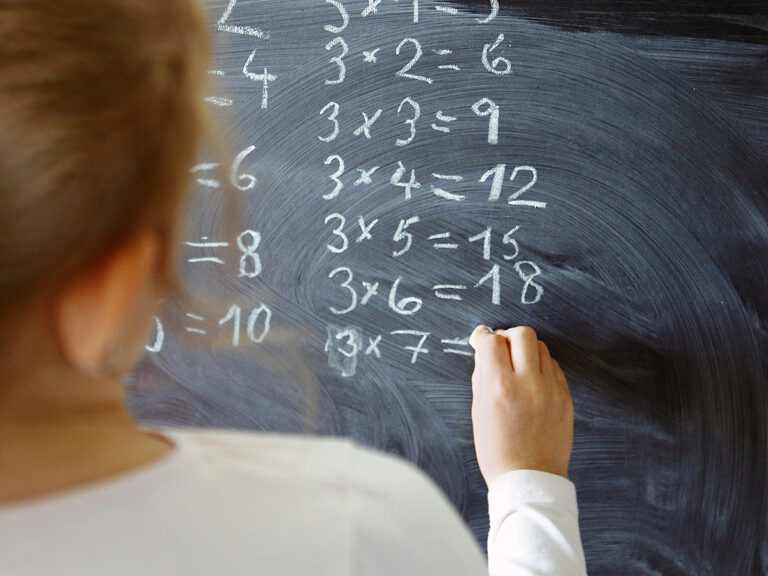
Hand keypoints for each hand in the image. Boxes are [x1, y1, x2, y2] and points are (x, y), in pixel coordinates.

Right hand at [469, 325, 573, 485]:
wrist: (530, 479)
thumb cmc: (498, 451)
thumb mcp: (479, 412)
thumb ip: (482, 376)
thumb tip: (483, 350)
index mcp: (500, 388)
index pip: (492, 342)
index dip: (483, 338)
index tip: (480, 340)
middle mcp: (528, 384)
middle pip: (522, 334)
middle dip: (507, 336)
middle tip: (500, 348)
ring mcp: (551, 390)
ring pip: (541, 346)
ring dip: (525, 350)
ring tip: (516, 366)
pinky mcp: (565, 397)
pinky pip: (553, 366)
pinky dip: (540, 366)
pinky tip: (531, 380)